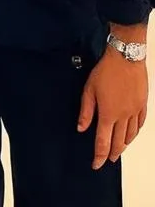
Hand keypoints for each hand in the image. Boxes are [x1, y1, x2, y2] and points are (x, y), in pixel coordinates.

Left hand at [78, 45, 148, 168]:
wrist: (126, 59)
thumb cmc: (105, 71)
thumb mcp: (89, 89)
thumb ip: (86, 111)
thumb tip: (81, 128)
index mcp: (108, 114)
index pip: (103, 141)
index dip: (99, 155)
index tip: (96, 164)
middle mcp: (123, 117)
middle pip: (119, 142)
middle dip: (112, 153)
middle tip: (107, 160)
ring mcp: (134, 112)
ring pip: (130, 136)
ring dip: (124, 145)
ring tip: (118, 150)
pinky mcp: (142, 106)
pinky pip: (139, 125)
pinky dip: (134, 133)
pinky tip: (131, 135)